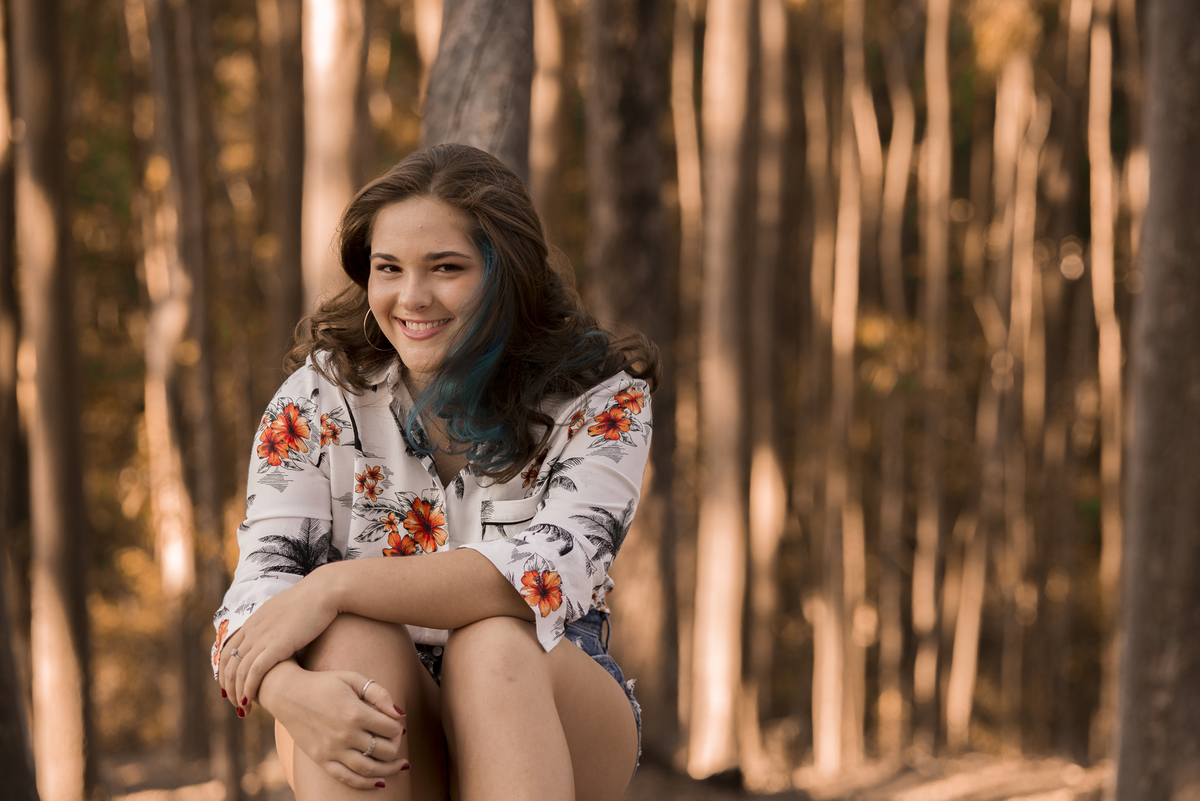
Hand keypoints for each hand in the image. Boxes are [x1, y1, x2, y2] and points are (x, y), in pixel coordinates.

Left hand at [220, 570, 338, 710]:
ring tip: (243, 709)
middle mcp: (253, 630)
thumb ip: (278, 624)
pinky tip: (250, 701)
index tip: (231, 686)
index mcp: (254, 621)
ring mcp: (262, 637)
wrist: (324, 591)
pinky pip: (254, 672)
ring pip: (238, 671)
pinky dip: (248, 688)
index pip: (228, 650)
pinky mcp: (276, 646)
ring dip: (237, 693)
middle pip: (228, 663)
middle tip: (235, 702)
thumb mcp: (287, 611)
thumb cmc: (314, 601)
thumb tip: (283, 633)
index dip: (225, 671)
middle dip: (228, 686)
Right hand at [263, 661, 409, 789]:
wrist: (288, 695)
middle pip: (384, 751)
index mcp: (355, 713)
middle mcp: (345, 735)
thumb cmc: (324, 684)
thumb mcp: (353, 678)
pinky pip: (348, 779)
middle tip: (395, 740)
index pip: (391, 729)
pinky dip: (366, 783)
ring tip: (399, 765)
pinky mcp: (322, 760)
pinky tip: (380, 782)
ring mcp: (332, 751)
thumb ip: (379, 693)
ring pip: (369, 769)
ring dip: (389, 769)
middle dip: (395, 747)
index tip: (396, 724)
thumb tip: (399, 714)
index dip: (398, 728)